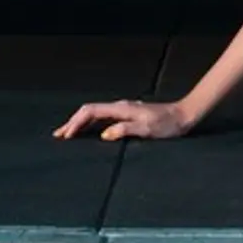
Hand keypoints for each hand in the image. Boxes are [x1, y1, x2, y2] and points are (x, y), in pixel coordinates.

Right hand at [53, 98, 193, 141]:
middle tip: (58, 136)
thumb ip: (125, 130)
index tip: (65, 135)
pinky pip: (103, 117)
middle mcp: (120, 107)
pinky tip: (89, 132)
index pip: (91, 112)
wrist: (183, 115)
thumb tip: (104, 135)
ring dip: (80, 123)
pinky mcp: (128, 115)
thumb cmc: (168, 124)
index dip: (76, 123)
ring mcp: (124, 110)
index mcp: (121, 109)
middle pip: (89, 111)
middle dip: (73, 122)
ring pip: (95, 114)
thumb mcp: (148, 129)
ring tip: (68, 134)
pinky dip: (91, 124)